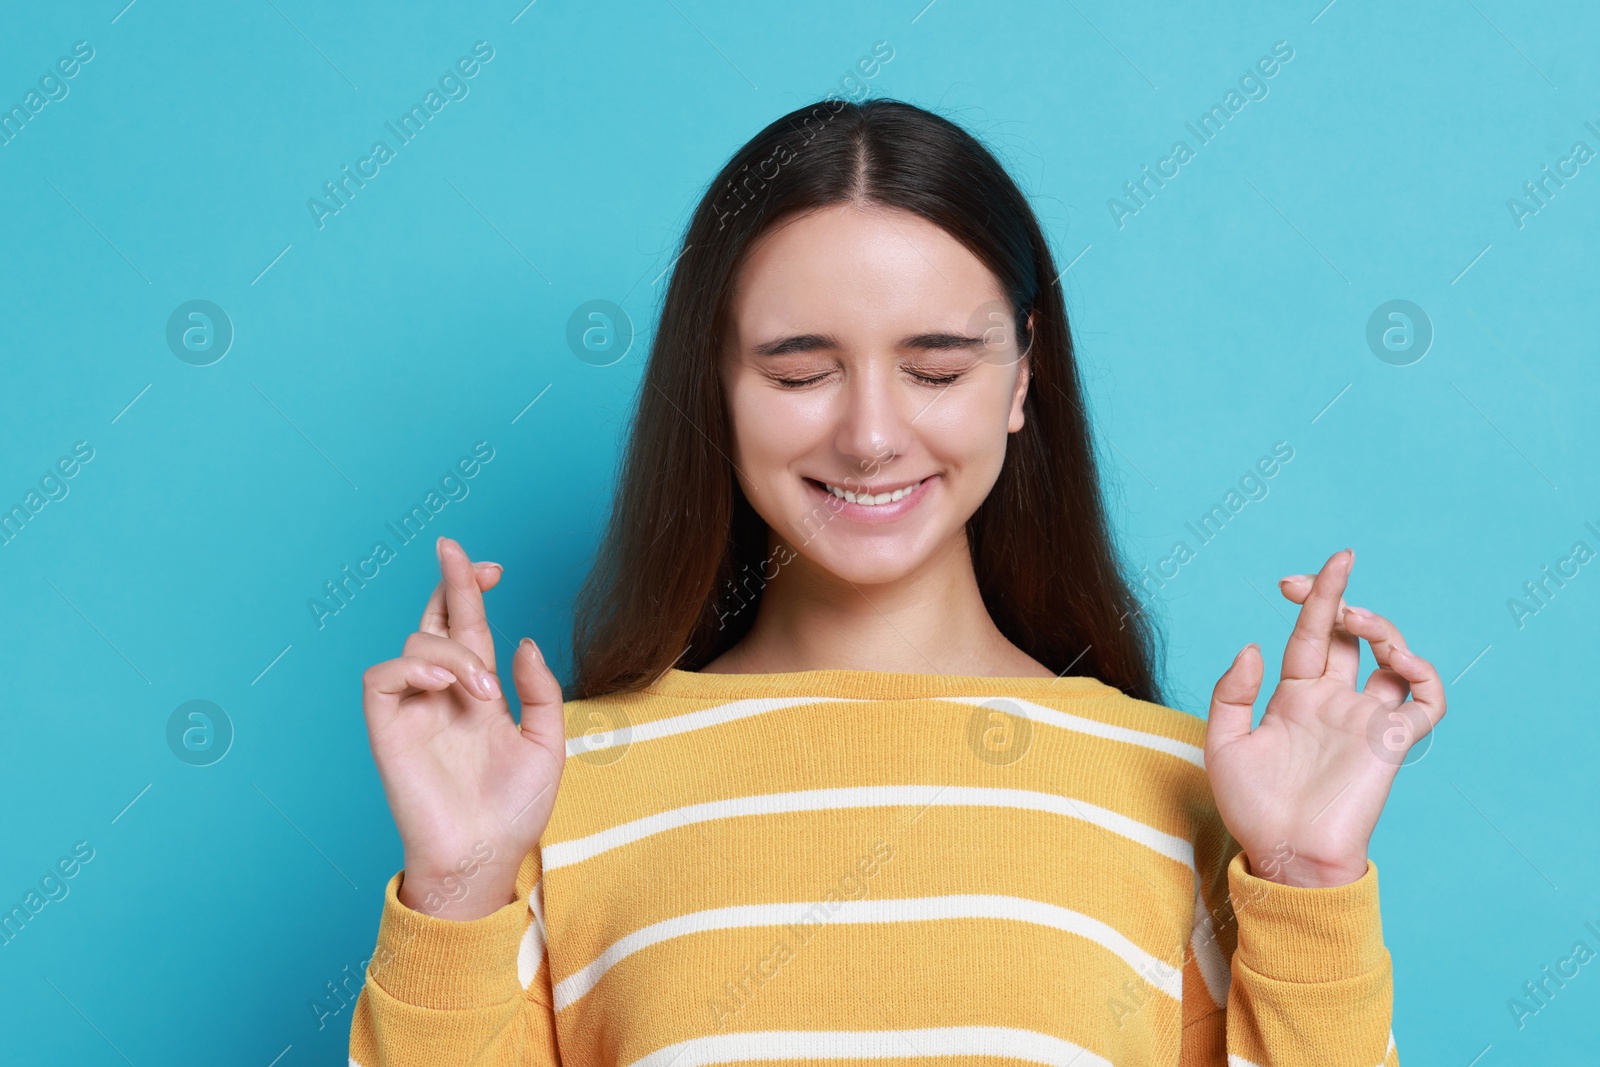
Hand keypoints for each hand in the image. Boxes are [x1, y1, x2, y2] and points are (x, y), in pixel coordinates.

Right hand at [361, 536, 565, 919]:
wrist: (487, 857)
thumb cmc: (516, 810)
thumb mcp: (547, 743)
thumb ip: (539, 690)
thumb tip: (523, 642)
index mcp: (478, 693)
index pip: (469, 627)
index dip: (472, 591)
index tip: (494, 567)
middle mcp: (443, 694)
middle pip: (436, 620)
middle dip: (451, 583)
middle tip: (468, 559)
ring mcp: (414, 710)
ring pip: (417, 642)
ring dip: (454, 652)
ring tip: (483, 691)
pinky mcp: (388, 731)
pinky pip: (382, 678)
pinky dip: (411, 665)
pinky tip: (443, 681)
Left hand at [1203, 548, 1445, 887]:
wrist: (1283, 855)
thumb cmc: (1252, 808)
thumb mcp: (1222, 743)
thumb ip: (1231, 692)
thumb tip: (1254, 646)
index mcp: (1295, 696)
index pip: (1310, 634)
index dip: (1310, 599)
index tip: (1291, 578)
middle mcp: (1333, 701)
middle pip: (1350, 635)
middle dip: (1341, 600)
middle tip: (1331, 575)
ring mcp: (1364, 719)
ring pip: (1391, 656)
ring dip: (1381, 627)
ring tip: (1358, 620)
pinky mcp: (1389, 742)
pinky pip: (1426, 702)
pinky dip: (1422, 674)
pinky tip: (1395, 661)